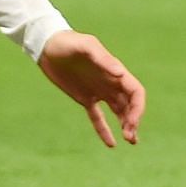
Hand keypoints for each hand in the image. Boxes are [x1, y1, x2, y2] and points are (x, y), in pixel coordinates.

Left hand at [37, 29, 144, 147]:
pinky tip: (111, 144)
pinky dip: (104, 130)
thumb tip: (120, 73)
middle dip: (133, 121)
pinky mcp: (84, 98)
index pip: (136, 92)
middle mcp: (110, 82)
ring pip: (118, 112)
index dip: (138, 108)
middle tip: (130, 137)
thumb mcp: (85, 46)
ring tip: (130, 141)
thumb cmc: (68, 42)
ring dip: (125, 126)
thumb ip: (102, 58)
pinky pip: (97, 117)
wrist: (47, 46)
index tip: (132, 122)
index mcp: (115, 71)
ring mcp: (98, 91)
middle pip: (130, 105)